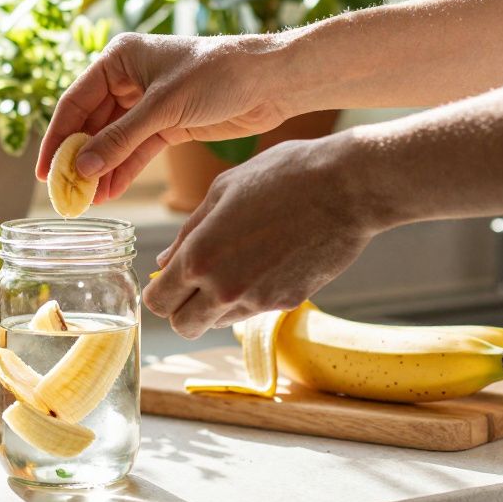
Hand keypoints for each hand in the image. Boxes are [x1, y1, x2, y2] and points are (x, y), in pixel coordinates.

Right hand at [37, 33, 293, 202]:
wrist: (270, 81)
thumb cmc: (218, 74)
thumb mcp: (163, 108)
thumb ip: (121, 139)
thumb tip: (81, 166)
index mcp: (119, 59)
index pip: (75, 102)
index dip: (57, 137)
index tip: (43, 170)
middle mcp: (128, 79)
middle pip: (91, 124)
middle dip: (78, 159)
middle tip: (65, 192)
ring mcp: (147, 104)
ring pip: (113, 142)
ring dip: (100, 170)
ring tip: (86, 200)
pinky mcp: (167, 124)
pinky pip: (136, 151)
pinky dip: (123, 171)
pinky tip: (109, 193)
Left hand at [143, 135, 387, 338]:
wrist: (346, 187)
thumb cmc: (281, 176)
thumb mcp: (222, 191)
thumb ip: (188, 232)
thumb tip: (165, 262)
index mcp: (199, 257)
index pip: (157, 302)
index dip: (157, 293)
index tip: (165, 281)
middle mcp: (224, 287)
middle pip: (182, 326)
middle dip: (180, 309)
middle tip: (191, 285)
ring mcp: (258, 300)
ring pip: (217, 322)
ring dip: (214, 305)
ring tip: (233, 265)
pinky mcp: (287, 303)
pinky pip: (253, 311)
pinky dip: (248, 297)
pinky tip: (263, 263)